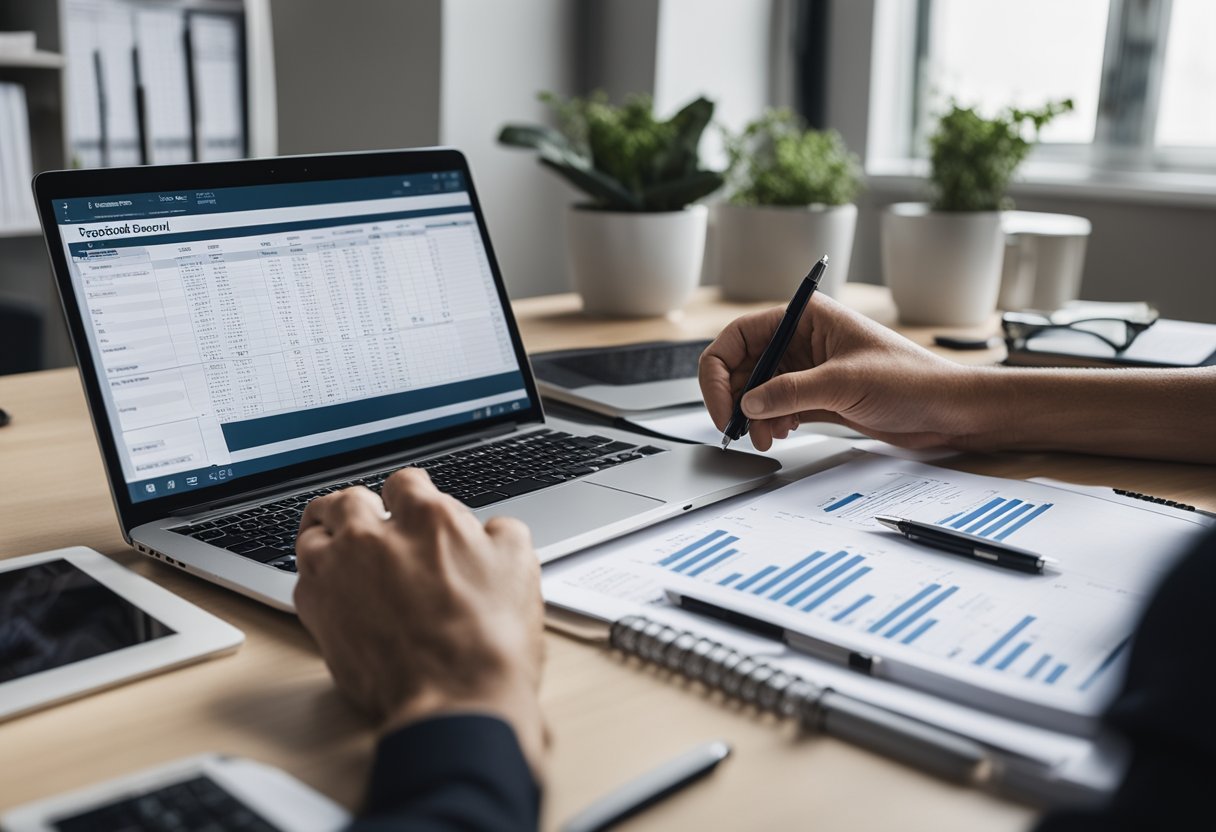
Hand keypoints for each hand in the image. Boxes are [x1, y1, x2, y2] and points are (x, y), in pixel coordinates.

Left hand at [293, 468, 547, 776]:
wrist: (455, 701)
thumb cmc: (488, 642)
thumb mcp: (521, 568)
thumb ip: (500, 533)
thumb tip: (490, 529)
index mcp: (427, 518)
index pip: (405, 481)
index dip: (410, 492)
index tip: (411, 504)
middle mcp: (374, 536)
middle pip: (347, 500)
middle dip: (358, 507)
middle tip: (368, 521)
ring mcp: (338, 572)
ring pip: (313, 534)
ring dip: (327, 536)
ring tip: (339, 547)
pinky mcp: (316, 612)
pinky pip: (302, 579)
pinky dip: (316, 580)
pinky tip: (333, 590)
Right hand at [699, 294, 985, 450]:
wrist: (946, 410)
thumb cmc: (911, 380)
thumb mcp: (844, 383)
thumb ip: (790, 392)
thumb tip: (748, 403)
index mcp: (805, 317)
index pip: (739, 336)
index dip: (719, 371)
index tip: (722, 405)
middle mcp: (801, 339)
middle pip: (742, 365)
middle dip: (736, 398)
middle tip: (737, 428)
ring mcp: (808, 368)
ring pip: (756, 390)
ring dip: (753, 415)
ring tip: (768, 436)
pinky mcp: (817, 395)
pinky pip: (775, 406)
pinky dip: (770, 422)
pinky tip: (781, 433)